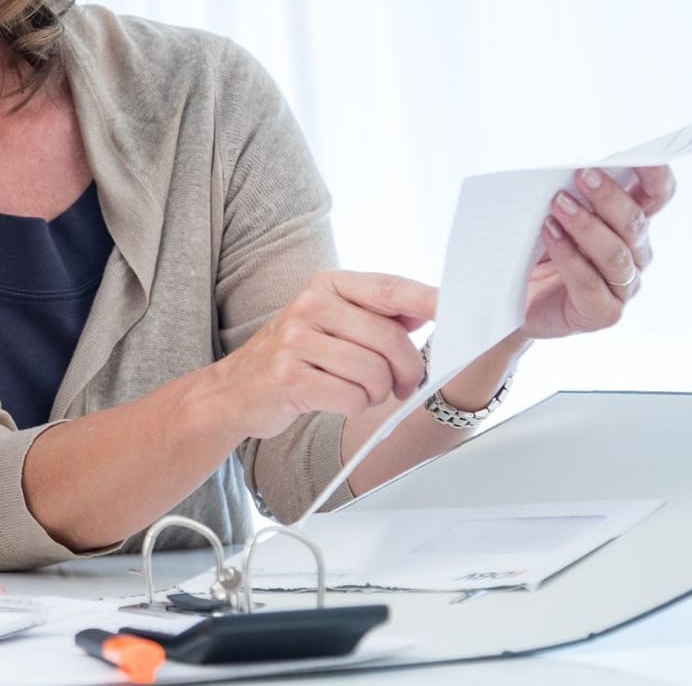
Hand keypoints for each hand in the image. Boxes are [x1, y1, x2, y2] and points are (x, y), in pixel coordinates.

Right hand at [209, 270, 435, 438]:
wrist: (234, 391)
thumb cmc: (293, 356)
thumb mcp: (330, 323)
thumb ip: (377, 314)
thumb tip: (426, 308)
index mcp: (327, 286)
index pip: (390, 289)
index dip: (428, 300)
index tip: (457, 310)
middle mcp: (310, 306)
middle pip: (390, 338)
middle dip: (407, 369)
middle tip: (404, 385)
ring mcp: (296, 340)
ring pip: (374, 372)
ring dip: (377, 392)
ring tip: (360, 391)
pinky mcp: (289, 377)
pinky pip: (351, 398)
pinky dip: (354, 406)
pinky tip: (337, 400)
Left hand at [523, 165, 676, 340]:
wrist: (513, 301)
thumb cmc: (536, 253)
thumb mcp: (552, 216)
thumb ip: (568, 195)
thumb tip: (565, 170)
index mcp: (629, 225)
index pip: (656, 196)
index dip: (656, 176)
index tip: (645, 156)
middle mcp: (634, 255)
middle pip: (635, 223)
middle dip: (609, 197)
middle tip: (581, 175)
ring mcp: (622, 287)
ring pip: (615, 254)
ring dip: (586, 225)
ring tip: (557, 205)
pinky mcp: (602, 312)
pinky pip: (590, 282)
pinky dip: (569, 257)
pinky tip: (550, 235)